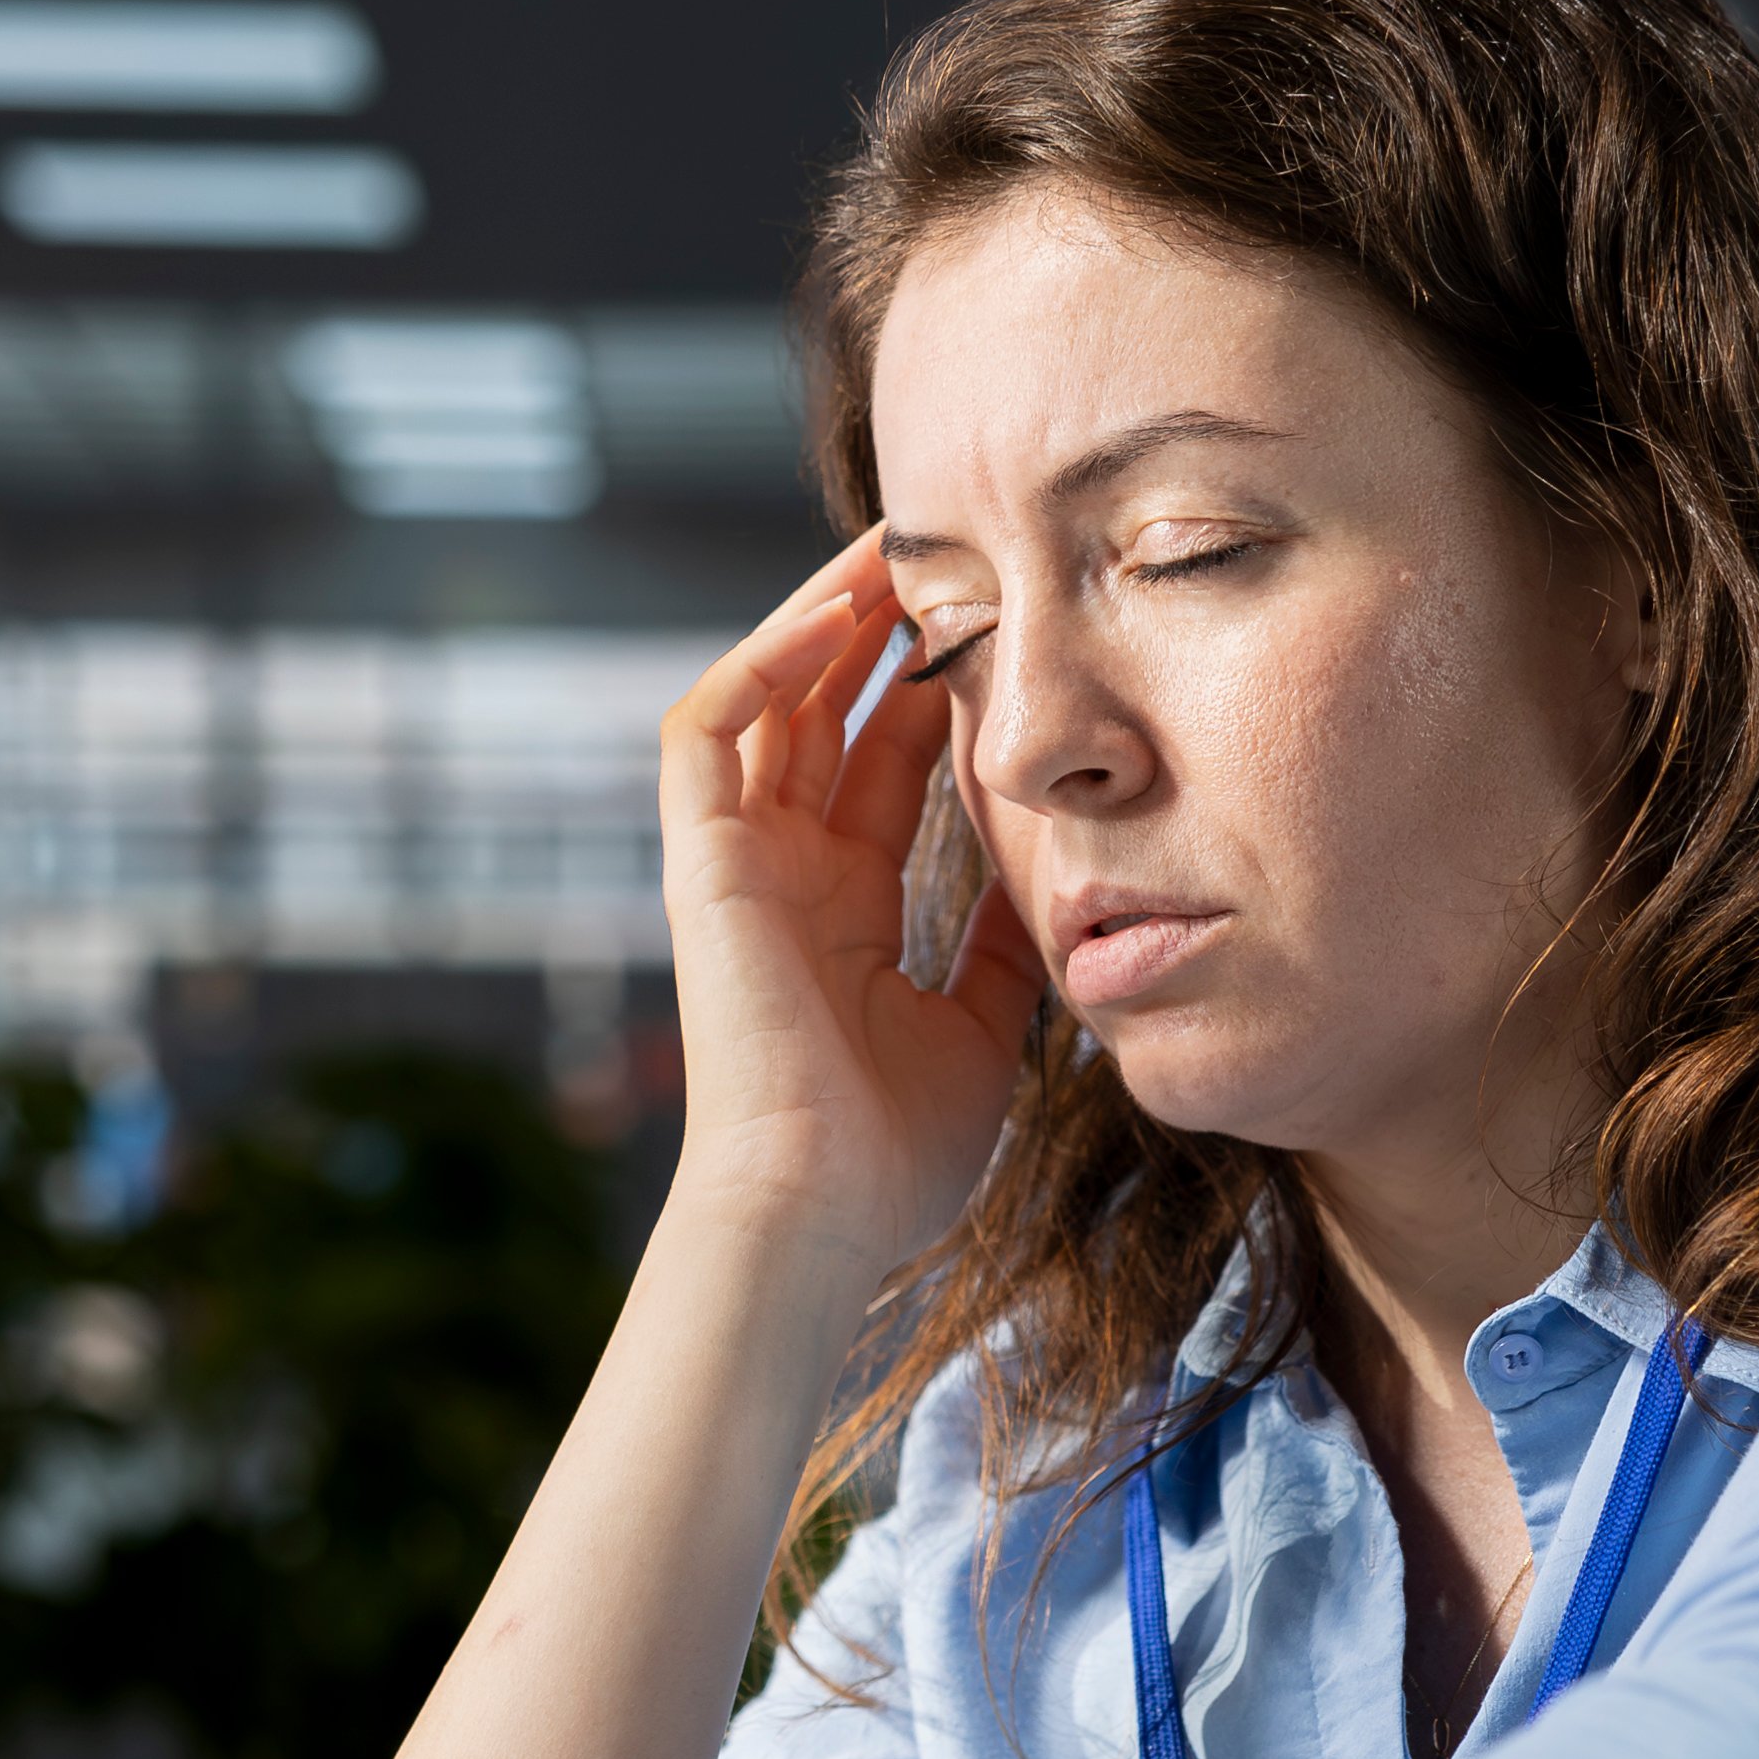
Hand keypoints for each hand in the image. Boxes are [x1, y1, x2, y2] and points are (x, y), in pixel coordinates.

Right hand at [657, 531, 1047, 1277]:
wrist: (821, 1206)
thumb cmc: (896, 1151)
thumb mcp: (985, 1025)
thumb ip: (1006, 940)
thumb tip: (1059, 872)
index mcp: (844, 912)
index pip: (887, 769)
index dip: (935, 694)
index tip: (1002, 631)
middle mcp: (785, 873)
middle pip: (825, 715)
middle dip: (881, 632)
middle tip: (950, 553)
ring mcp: (736, 863)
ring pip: (766, 699)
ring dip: (822, 622)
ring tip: (891, 552)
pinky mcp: (699, 860)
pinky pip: (711, 726)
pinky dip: (764, 663)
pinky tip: (833, 618)